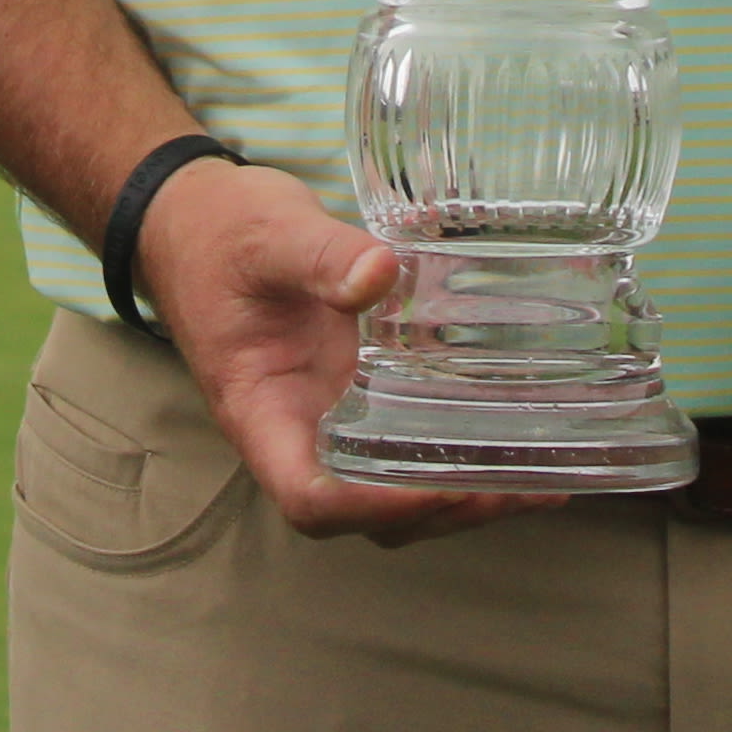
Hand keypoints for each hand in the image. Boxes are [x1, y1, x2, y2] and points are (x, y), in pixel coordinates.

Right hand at [128, 159, 536, 546]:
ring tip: (534, 480)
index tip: (436, 486)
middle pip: (364, 511)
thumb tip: (381, 273)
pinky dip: (458, 451)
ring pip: (391, 489)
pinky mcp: (356, 392)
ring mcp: (327, 415)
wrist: (196, 221)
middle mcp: (296, 429)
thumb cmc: (221, 233)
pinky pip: (403, 441)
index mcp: (260, 410)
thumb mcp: (269, 234)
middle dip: (440, 511)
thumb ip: (321, 255)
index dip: (372, 507)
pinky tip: (517, 440)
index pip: (309, 496)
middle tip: (516, 485)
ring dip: (459, 497)